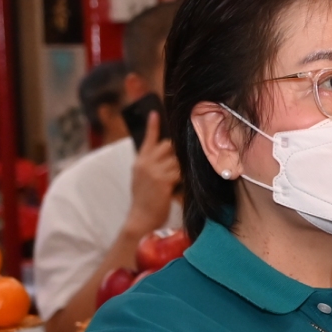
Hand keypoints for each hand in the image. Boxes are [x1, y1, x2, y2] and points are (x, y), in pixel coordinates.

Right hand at [126, 112, 180, 232]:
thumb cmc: (145, 202)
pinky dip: (187, 174)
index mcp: (139, 162)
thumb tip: (168, 158)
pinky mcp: (163, 180)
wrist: (140, 219)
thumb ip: (152, 167)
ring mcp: (153, 171)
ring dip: (186, 163)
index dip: (152, 127)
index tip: (155, 113)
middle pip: (167, 145)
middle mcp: (145, 164)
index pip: (147, 140)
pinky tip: (189, 178)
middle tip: (191, 149)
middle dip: (179, 148)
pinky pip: (181, 171)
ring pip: (177, 158)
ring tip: (192, 167)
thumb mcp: (143, 180)